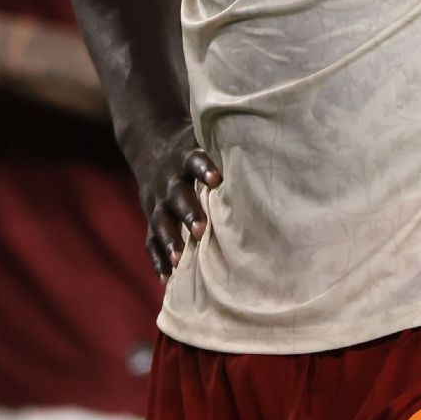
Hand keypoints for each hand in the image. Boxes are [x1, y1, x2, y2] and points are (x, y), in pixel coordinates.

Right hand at [129, 122, 221, 281]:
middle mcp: (170, 181)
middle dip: (188, 212)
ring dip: (170, 241)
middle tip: (201, 229)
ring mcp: (158, 202)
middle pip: (177, 196)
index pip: (194, 161)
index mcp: (186, 158)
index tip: (215, 179)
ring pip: (161, 222)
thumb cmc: (194, 150)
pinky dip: (158, 260)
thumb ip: (228, 148)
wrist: (151, 145)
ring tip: (180, 261)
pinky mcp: (151, 218)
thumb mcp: (203, 140)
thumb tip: (270, 149)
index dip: (203, 169)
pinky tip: (167, 280)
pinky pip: (150, 241)